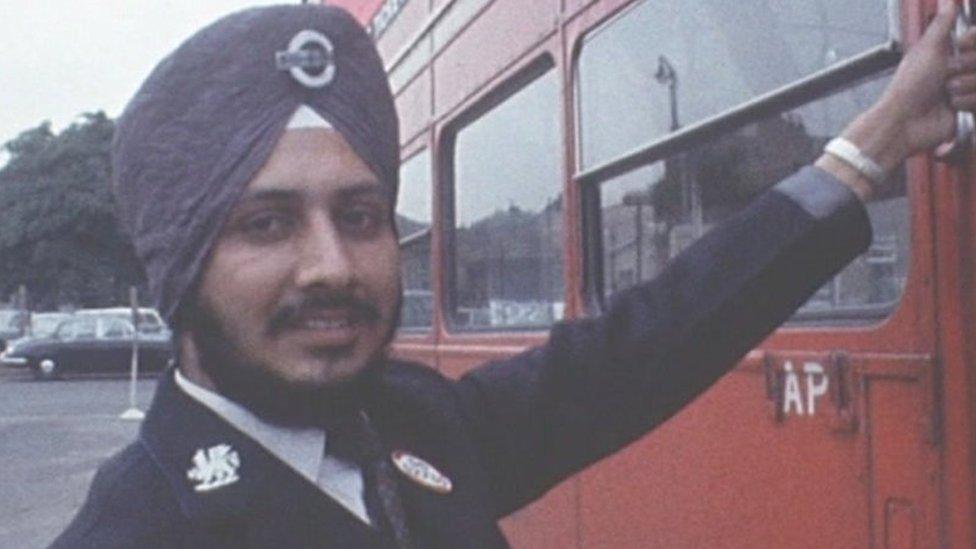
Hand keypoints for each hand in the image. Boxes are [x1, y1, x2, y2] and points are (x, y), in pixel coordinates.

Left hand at [819, 0, 975, 200]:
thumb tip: (949, 0)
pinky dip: (967, 103)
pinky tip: (952, 107)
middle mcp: (958, 71)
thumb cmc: (910, 85)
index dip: (971, 45)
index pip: (975, 42)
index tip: (960, 48)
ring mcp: (964, 91)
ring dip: (965, 87)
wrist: (904, 123)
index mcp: (947, 54)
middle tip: (946, 77)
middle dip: (966, 68)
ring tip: (946, 95)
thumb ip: (942, 24)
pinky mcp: (968, 112)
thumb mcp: (927, 49)